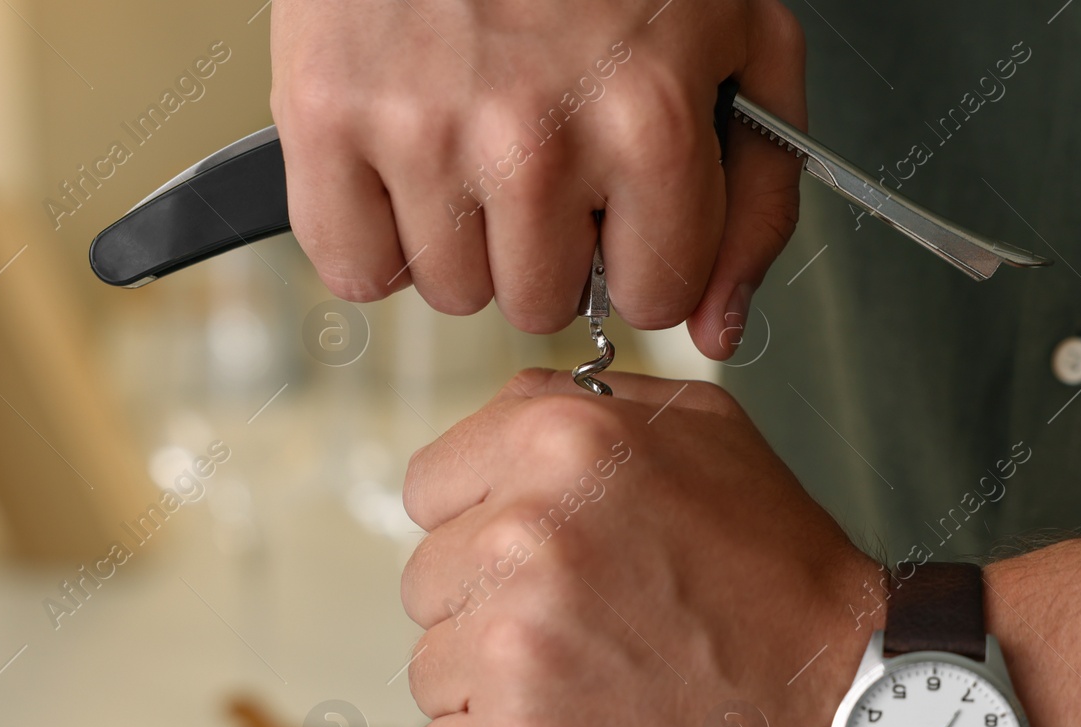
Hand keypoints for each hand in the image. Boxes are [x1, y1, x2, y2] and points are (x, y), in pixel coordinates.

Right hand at [269, 0, 805, 357]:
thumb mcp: (737, 44)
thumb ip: (754, 199)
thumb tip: (718, 328)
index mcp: (647, 120)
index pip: (653, 300)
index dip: (638, 259)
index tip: (618, 212)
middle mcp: (534, 141)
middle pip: (540, 304)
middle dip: (547, 246)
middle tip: (536, 154)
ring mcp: (422, 134)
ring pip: (451, 294)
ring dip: (464, 239)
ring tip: (469, 140)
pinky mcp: (326, 118)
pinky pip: (353, 271)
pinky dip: (374, 237)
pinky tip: (406, 163)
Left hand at [399, 369, 880, 726]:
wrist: (851, 715)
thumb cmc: (785, 583)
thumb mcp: (707, 432)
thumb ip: (583, 403)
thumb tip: (503, 421)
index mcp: (560, 445)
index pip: (430, 488)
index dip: (479, 526)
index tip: (532, 559)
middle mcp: (525, 538)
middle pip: (427, 583)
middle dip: (489, 607)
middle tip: (586, 630)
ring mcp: (514, 651)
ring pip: (434, 671)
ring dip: (494, 687)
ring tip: (593, 687)